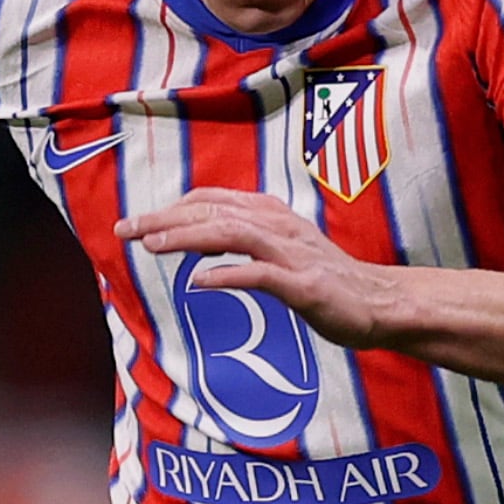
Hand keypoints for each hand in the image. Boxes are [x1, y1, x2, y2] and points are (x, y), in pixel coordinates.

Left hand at [120, 187, 408, 349]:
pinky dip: (229, 275)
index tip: (139, 223)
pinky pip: (261, 275)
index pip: (212, 201)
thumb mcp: (279, 250)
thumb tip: (201, 240)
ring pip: (232, 235)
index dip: (172, 208)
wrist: (378, 303)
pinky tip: (200, 283)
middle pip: (213, 213)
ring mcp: (292, 255)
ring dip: (188, 238)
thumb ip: (244, 241)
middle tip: (126, 230)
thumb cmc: (325, 279)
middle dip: (165, 219)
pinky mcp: (304, 285)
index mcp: (270, 215)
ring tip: (152, 245)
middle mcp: (278, 227)